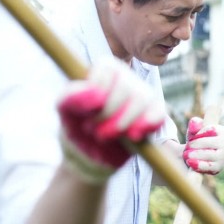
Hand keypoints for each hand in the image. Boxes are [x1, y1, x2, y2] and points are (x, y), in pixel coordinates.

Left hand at [58, 58, 166, 183]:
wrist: (89, 154)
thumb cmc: (76, 126)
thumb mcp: (63, 110)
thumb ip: (72, 96)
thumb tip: (96, 96)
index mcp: (104, 70)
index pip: (109, 69)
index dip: (100, 91)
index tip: (88, 113)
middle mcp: (126, 78)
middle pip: (127, 86)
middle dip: (110, 113)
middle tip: (95, 131)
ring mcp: (142, 96)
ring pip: (144, 99)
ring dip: (124, 122)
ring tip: (108, 136)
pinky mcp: (153, 114)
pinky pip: (159, 113)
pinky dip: (149, 124)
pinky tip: (135, 136)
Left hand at [183, 117, 223, 174]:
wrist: (200, 156)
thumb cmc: (199, 140)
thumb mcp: (196, 130)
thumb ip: (194, 124)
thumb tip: (194, 123)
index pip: (209, 130)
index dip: (198, 134)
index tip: (191, 138)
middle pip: (209, 143)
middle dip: (195, 145)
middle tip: (186, 148)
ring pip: (209, 155)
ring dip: (196, 155)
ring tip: (186, 155)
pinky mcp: (220, 167)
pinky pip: (210, 167)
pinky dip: (199, 165)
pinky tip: (190, 163)